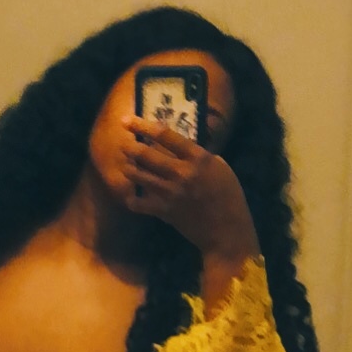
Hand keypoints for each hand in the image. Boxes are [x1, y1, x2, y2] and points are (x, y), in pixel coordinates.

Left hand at [117, 115, 258, 261]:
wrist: (227, 230)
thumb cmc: (229, 197)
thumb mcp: (220, 168)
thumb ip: (200, 156)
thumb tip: (181, 145)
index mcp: (197, 158)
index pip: (165, 135)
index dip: (143, 125)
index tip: (128, 120)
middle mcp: (181, 172)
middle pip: (146, 154)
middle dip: (130, 146)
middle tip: (123, 143)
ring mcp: (171, 192)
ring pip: (139, 175)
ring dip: (128, 168)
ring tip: (125, 164)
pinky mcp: (165, 211)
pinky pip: (140, 203)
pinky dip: (132, 200)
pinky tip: (131, 197)